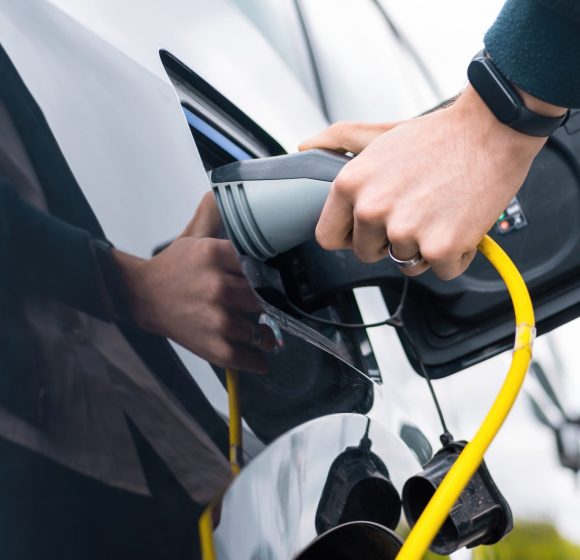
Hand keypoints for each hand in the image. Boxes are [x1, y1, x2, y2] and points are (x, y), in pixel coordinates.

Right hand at [115, 193, 274, 372]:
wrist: (143, 297)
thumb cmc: (174, 268)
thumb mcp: (195, 235)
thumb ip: (215, 214)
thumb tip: (229, 191)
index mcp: (215, 255)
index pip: (261, 264)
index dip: (270, 274)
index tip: (277, 280)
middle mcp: (218, 287)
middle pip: (264, 296)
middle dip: (268, 303)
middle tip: (269, 306)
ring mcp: (217, 320)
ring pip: (262, 329)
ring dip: (267, 334)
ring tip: (265, 333)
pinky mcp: (214, 347)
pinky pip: (250, 358)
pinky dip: (259, 360)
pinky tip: (260, 354)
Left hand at [301, 86, 552, 279]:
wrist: (492, 130)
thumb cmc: (438, 136)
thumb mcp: (379, 136)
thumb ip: (338, 142)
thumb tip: (305, 147)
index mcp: (351, 186)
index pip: (328, 238)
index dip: (350, 236)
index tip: (367, 231)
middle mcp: (373, 210)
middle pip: (369, 254)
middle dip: (390, 241)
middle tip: (415, 211)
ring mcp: (405, 232)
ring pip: (407, 264)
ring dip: (424, 247)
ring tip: (440, 211)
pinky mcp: (440, 248)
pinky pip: (441, 270)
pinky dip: (454, 255)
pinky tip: (459, 223)